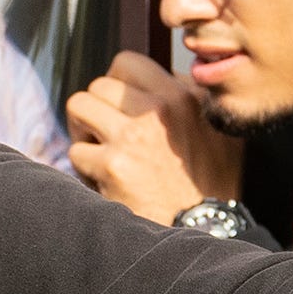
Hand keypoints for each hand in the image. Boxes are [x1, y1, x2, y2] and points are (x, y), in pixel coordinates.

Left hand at [64, 52, 243, 224]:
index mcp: (184, 95)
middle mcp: (161, 109)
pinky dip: (85, 168)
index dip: (115, 86)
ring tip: (99, 150)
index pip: (127, 63)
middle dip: (96, 109)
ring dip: (83, 131)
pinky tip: (105, 180)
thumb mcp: (215, 128)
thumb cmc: (208, 184)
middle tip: (105, 134)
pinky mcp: (113, 165)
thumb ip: (188, 97)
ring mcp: (134, 136)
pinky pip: (77, 151)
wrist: (203, 230)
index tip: (120, 109)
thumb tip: (161, 77)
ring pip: (78, 106)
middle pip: (98, 84)